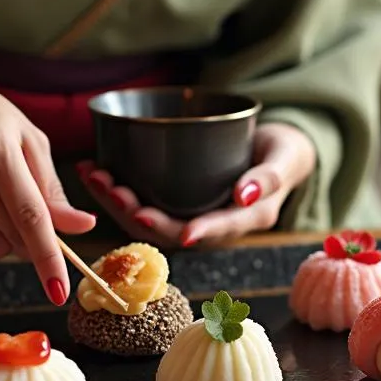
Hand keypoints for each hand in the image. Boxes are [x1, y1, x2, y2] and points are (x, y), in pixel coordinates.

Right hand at [0, 59, 95, 303]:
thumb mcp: (28, 138)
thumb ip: (52, 187)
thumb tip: (80, 226)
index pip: (29, 215)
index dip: (48, 256)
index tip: (59, 290)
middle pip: (13, 236)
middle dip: (33, 238)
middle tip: (31, 210)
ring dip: (9, 240)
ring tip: (1, 201)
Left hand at [76, 122, 315, 247]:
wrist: (275, 149)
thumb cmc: (283, 153)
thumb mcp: (286, 159)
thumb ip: (270, 177)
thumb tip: (246, 194)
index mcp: (244, 219)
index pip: (217, 230)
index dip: (196, 230)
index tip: (171, 227)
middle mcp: (212, 223)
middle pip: (170, 228)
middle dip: (137, 212)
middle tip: (113, 190)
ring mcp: (191, 213)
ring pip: (149, 217)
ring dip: (117, 201)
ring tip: (95, 176)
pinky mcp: (175, 199)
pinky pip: (142, 201)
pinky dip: (116, 188)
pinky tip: (95, 169)